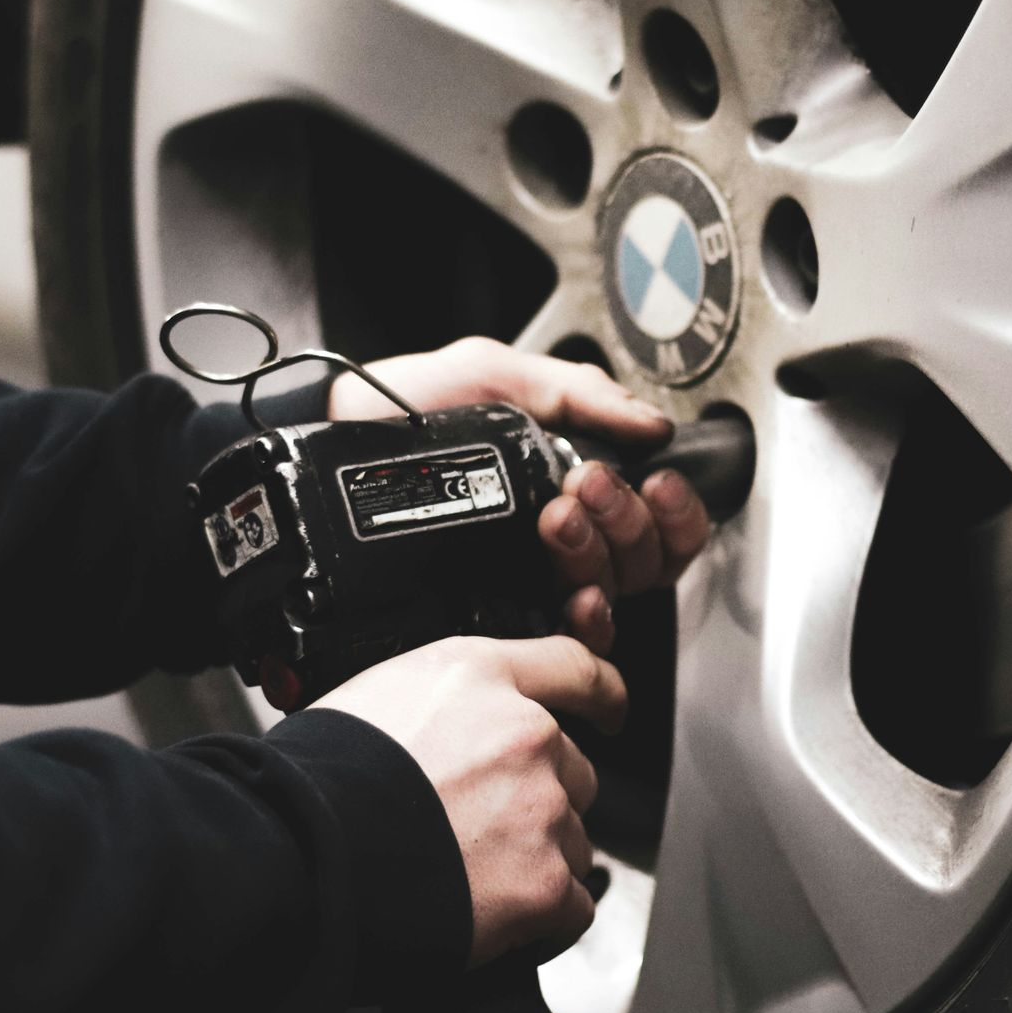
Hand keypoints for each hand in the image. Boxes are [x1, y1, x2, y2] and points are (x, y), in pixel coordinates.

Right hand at [308, 635, 624, 965]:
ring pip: (574, 838)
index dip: (600, 693)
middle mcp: (524, 733)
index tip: (609, 709)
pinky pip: (573, 905)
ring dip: (539, 859)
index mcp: (478, 676)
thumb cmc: (313, 783)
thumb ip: (438, 704)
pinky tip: (495, 919)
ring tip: (469, 876)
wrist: (298, 860)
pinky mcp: (544, 883)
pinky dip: (543, 918)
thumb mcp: (372, 696)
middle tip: (477, 828)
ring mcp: (540, 809)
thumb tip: (449, 731)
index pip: (574, 666)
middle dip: (539, 798)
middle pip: (573, 769)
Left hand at [330, 338, 713, 653]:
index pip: (657, 518)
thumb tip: (654, 423)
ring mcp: (533, 579)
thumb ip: (579, 393)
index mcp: (573, 483)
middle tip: (585, 482)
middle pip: (645, 559)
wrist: (337, 437)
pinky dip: (587, 616)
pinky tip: (575, 594)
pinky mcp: (499, 612)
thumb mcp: (497, 375)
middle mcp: (562, 539)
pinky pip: (570, 637)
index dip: (675, 508)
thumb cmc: (408, 405)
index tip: (655, 480)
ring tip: (558, 515)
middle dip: (627, 519)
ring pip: (614, 593)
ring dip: (600, 553)